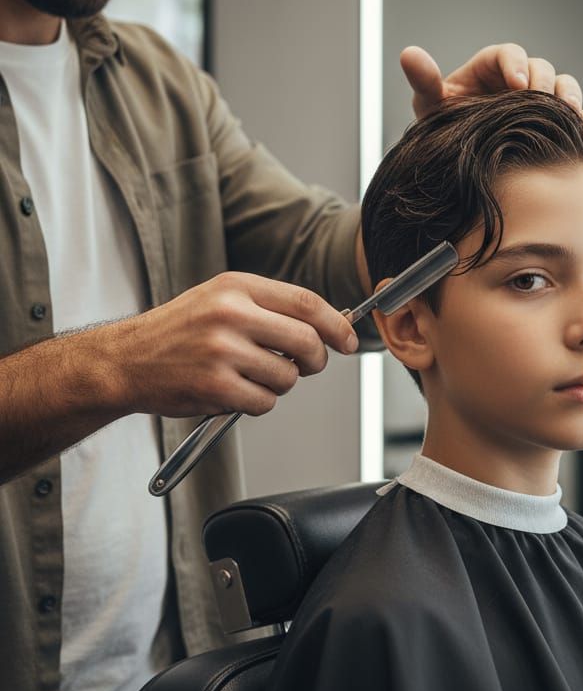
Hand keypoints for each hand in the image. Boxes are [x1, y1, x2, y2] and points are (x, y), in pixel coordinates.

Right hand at [111, 273, 358, 418]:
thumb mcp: (222, 299)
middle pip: (306, 340)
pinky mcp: (215, 386)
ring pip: (287, 376)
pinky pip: (264, 402)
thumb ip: (270, 308)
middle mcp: (231, 314)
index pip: (306, 302)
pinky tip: (234, 392)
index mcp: (237, 287)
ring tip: (250, 376)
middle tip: (307, 365)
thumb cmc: (178, 332)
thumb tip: (326, 327)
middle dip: (316, 359)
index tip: (348, 339)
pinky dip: (257, 403)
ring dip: (279, 384)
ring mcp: (222, 351)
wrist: (125, 360)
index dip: (336, 323)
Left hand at [400, 44, 582, 126]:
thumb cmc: (443, 127)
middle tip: (543, 103)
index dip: (515, 65)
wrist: (457, 159)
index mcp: (492, 67)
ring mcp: (540, 102)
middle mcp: (520, 79)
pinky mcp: (555, 124)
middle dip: (545, 84)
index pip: (509, 54)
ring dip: (572, 97)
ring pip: (565, 88)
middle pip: (543, 69)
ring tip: (572, 115)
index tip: (515, 85)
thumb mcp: (432, 106)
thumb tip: (409, 54)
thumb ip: (425, 80)